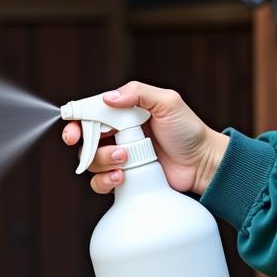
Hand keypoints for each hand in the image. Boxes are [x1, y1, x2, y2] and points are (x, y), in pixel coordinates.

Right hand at [61, 81, 229, 195]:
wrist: (204, 163)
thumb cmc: (188, 131)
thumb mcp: (167, 102)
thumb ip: (138, 93)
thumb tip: (108, 98)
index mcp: (122, 114)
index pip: (89, 114)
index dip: (75, 120)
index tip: (72, 129)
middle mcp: (117, 135)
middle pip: (84, 139)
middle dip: (82, 142)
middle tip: (82, 143)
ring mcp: (119, 158)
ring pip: (92, 161)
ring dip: (102, 160)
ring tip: (126, 158)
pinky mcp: (124, 179)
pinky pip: (100, 182)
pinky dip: (105, 180)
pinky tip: (122, 177)